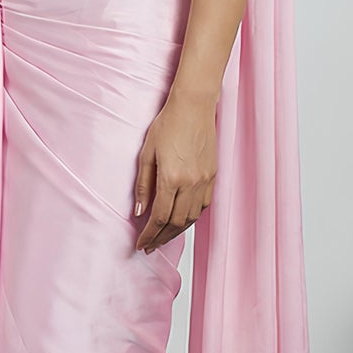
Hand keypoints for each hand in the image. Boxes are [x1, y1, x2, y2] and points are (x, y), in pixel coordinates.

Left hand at [133, 92, 216, 253]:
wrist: (194, 107)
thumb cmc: (168, 124)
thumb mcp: (146, 153)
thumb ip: (143, 185)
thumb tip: (139, 212)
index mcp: (172, 178)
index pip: (159, 217)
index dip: (149, 234)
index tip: (141, 244)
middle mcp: (191, 183)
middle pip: (176, 223)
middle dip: (161, 238)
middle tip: (150, 246)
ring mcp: (204, 181)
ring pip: (192, 218)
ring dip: (176, 231)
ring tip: (163, 237)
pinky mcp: (213, 176)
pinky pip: (203, 206)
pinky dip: (191, 218)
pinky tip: (181, 220)